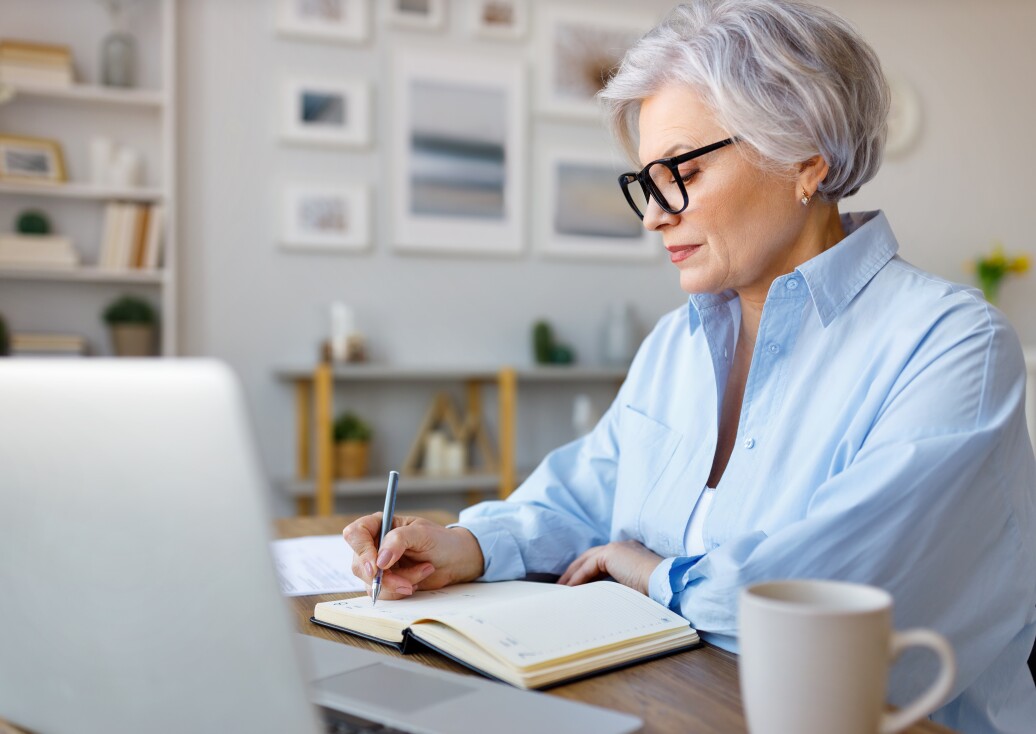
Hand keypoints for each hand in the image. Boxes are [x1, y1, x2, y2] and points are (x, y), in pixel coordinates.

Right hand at [342, 514, 484, 600]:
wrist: (455, 560)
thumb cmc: (440, 540)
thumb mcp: (422, 534)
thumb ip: (399, 540)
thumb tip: (380, 559)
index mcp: (380, 525)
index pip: (355, 534)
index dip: (362, 551)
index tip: (377, 567)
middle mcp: (374, 545)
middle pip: (359, 565)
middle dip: (385, 577)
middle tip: (406, 582)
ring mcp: (378, 566)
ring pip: (371, 583)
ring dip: (399, 583)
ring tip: (424, 570)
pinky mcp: (386, 582)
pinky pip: (382, 593)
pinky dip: (401, 590)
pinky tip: (418, 580)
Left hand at [558, 540, 662, 594]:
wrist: (667, 585)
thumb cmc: (656, 593)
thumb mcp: (634, 590)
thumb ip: (620, 589)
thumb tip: (603, 600)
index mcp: (630, 554)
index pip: (602, 561)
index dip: (588, 573)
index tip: (577, 586)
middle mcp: (623, 547)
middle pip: (590, 558)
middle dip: (575, 572)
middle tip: (563, 586)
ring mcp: (617, 548)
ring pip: (586, 561)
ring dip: (573, 575)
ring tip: (561, 589)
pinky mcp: (612, 553)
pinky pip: (588, 567)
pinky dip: (577, 578)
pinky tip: (569, 589)